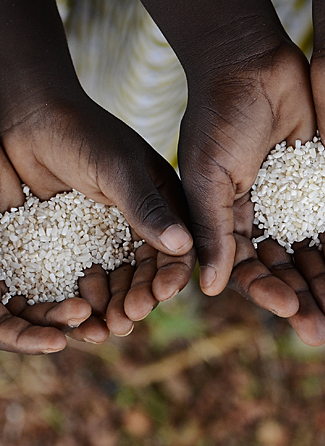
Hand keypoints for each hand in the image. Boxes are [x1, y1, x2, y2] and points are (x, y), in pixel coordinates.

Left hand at [0, 86, 194, 337]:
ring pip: (110, 285)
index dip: (170, 275)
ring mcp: (94, 237)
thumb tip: (184, 245)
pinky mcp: (59, 246)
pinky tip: (72, 319)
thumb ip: (148, 207)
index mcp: (156, 204)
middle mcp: (129, 225)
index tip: (161, 294)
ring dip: (108, 309)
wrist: (19, 117)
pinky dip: (73, 303)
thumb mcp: (118, 168)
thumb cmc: (77, 131)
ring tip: (101, 329)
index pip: (173, 248)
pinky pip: (71, 283)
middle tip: (128, 319)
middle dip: (138, 299)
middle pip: (142, 275)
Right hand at [179, 40, 324, 345]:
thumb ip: (211, 226)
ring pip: (315, 248)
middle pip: (286, 266)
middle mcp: (260, 212)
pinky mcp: (322, 178)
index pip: (248, 267)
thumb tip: (210, 288)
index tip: (290, 312)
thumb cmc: (220, 115)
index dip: (267, 292)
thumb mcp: (208, 173)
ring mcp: (293, 196)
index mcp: (227, 216)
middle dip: (305, 296)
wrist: (253, 60)